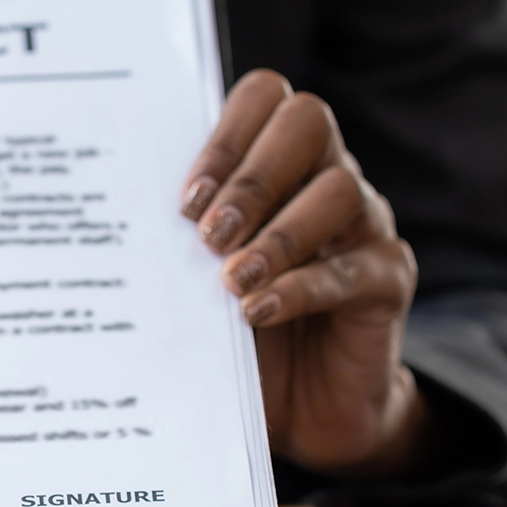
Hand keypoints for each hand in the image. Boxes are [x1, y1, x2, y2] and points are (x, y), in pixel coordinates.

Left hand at [179, 71, 429, 476]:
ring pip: (339, 190)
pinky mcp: (388, 280)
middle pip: (308, 122)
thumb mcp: (199, 279)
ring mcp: (365, 226)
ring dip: (277, 234)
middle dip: (251, 175)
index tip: (187, 199)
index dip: (225, 136)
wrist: (301, 408)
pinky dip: (299, 288)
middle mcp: (327, 178)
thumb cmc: (238, 329)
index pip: (266, 98)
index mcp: (279, 161)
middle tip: (207, 234)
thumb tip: (118, 216)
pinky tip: (256, 311)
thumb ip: (179, 242)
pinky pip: (354, 269)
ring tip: (231, 279)